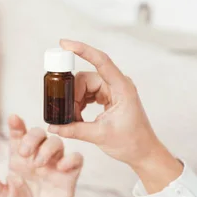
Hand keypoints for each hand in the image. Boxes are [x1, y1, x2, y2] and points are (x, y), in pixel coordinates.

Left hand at [0, 115, 82, 196]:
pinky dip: (71, 159)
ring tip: (38, 165)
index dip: (17, 125)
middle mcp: (37, 158)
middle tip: (25, 154)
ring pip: (57, 142)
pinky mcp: (69, 176)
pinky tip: (61, 168)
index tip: (13, 118)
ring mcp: (54, 166)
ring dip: (48, 148)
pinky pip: (76, 158)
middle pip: (39, 133)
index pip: (18, 136)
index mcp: (18, 160)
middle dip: (32, 137)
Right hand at [47, 39, 163, 168]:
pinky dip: (78, 104)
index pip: (101, 61)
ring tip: (73, 119)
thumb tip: (53, 126)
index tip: (64, 43)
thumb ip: (74, 129)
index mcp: (121, 88)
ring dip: (74, 101)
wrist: (143, 152)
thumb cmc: (131, 142)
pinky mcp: (108, 96)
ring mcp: (112, 90)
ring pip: (83, 86)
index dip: (83, 50)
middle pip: (85, 79)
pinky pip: (86, 93)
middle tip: (66, 113)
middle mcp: (117, 84)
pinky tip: (77, 117)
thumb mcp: (99, 136)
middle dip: (72, 95)